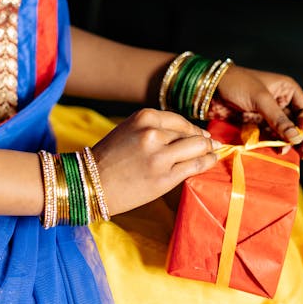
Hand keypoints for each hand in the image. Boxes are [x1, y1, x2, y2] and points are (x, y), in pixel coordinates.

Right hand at [91, 108, 220, 215]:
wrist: (90, 185)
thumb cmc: (108, 159)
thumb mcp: (128, 131)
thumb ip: (154, 128)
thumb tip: (186, 132)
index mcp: (143, 118)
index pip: (179, 120)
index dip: (192, 128)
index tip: (199, 134)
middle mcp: (152, 134)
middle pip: (190, 133)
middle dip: (202, 139)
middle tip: (210, 144)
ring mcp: (160, 156)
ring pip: (197, 147)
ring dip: (208, 150)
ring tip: (212, 153)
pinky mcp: (165, 178)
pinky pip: (195, 166)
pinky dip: (207, 162)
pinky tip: (210, 161)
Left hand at [208, 65, 302, 159]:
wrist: (208, 89)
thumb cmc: (237, 84)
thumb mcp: (260, 99)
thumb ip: (278, 119)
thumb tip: (296, 137)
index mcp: (287, 90)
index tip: (298, 132)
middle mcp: (281, 103)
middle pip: (297, 124)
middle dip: (299, 137)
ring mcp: (268, 115)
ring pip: (284, 133)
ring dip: (287, 143)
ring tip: (291, 154)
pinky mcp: (256, 125)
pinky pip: (270, 137)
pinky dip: (274, 145)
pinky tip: (278, 152)